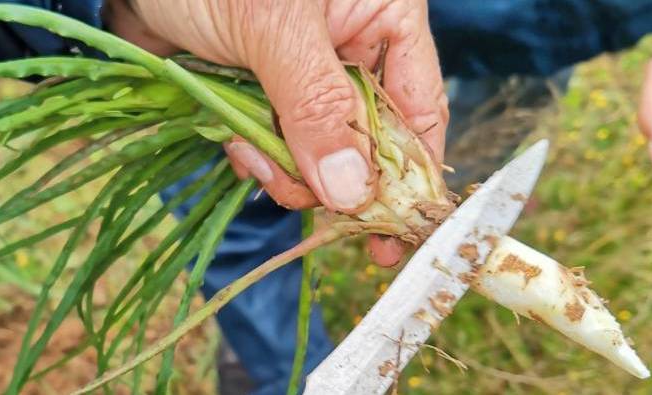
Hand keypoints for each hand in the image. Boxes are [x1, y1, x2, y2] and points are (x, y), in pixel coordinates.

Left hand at [106, 0, 448, 265]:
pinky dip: (256, 158)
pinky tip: (232, 144)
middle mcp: (353, 51)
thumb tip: (353, 190)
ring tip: (244, 149)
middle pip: (370, 144)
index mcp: (383, 18)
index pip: (420, 107)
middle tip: (298, 195)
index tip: (393, 236)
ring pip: (319, 156)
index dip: (412, 176)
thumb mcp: (273, 26)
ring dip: (283, 169)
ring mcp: (307, 79)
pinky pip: (277, 150)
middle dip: (332, 177)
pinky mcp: (265, 99)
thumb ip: (316, 104)